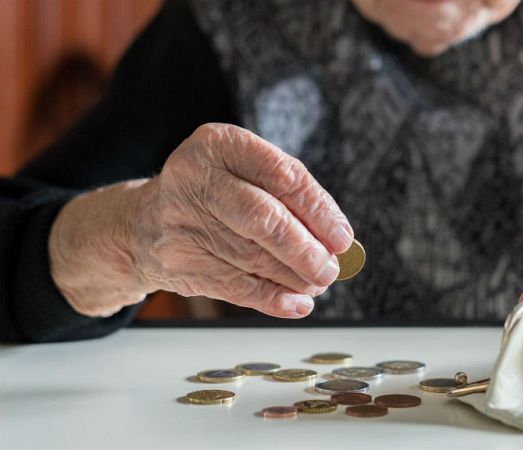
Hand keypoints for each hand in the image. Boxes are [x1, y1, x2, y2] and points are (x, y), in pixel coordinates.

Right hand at [50, 123, 352, 317]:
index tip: (342, 237)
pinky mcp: (177, 261)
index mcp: (218, 144)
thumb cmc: (215, 194)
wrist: (144, 222)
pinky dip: (272, 298)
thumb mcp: (244, 173)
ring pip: (251, 257)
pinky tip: (296, 303)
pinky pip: (234, 286)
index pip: (281, 175)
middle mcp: (194, 178)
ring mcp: (180, 221)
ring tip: (318, 283)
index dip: (318, 210)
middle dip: (305, 249)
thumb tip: (335, 240)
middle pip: (262, 218)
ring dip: (294, 277)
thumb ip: (288, 197)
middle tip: (331, 269)